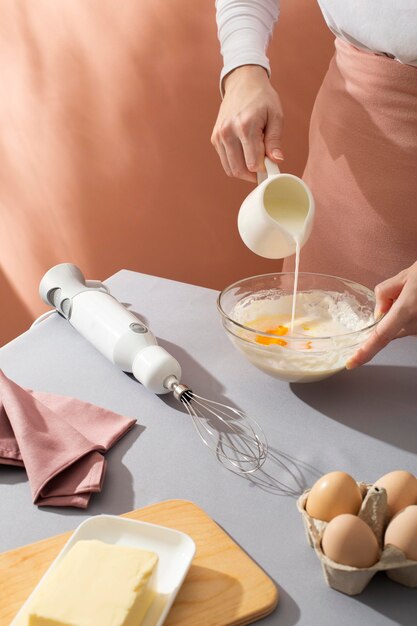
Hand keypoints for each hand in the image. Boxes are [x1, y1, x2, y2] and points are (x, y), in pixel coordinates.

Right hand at [211, 65, 283, 181]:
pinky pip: (225, 161)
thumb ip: (275, 140)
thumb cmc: (262, 98)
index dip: (264, 169)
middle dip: (253, 175)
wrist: (242, 82)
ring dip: (244, 171)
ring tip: (256, 161)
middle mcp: (228, 132)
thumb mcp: (276, 115)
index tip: (272, 167)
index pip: (253, 163)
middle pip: (239, 170)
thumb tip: (277, 160)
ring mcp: (219, 136)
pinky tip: (246, 154)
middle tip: (264, 169)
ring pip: (230, 169)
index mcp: (245, 126)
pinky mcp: (215, 138)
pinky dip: (236, 163)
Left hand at [346, 261, 416, 368]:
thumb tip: (379, 313)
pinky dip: (414, 315)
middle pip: (390, 330)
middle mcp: (416, 325)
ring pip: (403, 328)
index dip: (365, 352)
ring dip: (404, 315)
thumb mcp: (405, 276)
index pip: (380, 336)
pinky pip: (414, 326)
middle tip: (404, 293)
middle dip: (390, 316)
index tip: (352, 363)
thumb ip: (385, 294)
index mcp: (407, 310)